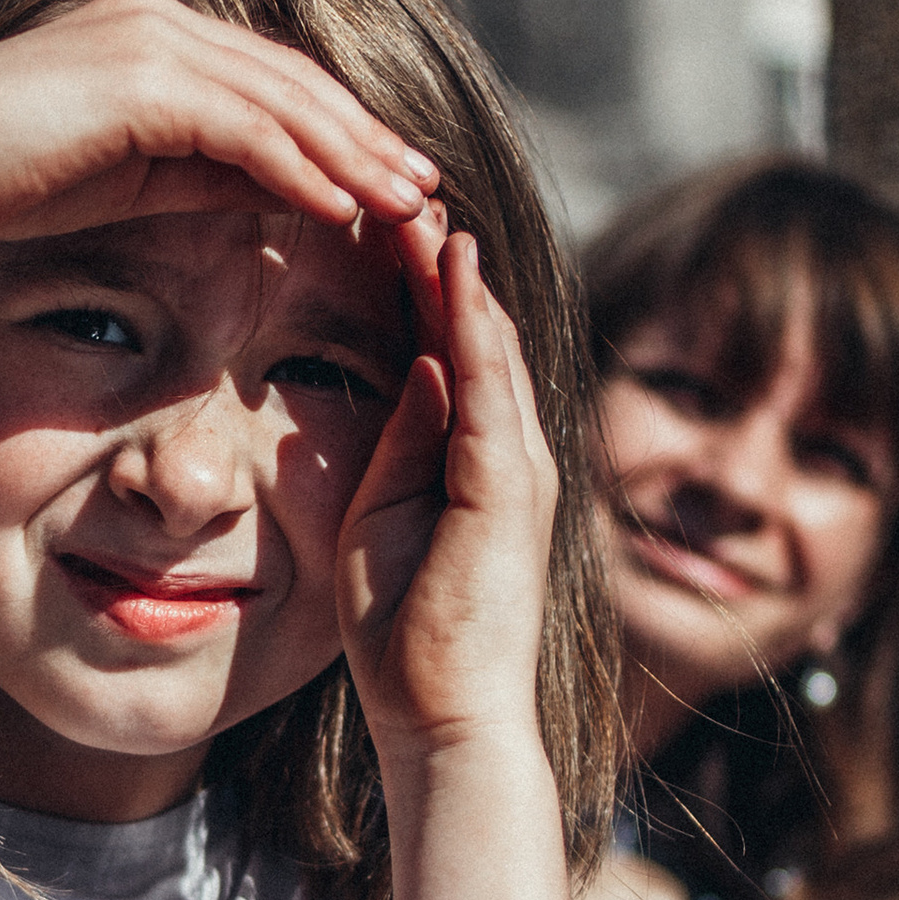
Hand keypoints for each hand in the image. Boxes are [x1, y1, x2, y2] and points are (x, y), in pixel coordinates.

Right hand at [0, 0, 436, 253]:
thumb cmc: (2, 176)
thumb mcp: (127, 173)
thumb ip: (206, 169)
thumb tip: (288, 189)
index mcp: (154, 29)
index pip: (271, 75)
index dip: (340, 124)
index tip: (391, 172)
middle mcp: (161, 18)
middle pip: (293, 79)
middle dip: (368, 137)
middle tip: (428, 186)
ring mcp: (151, 41)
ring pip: (282, 102)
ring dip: (353, 156)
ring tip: (407, 204)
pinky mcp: (141, 82)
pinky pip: (246, 131)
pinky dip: (301, 170)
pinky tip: (341, 209)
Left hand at [334, 231, 556, 776]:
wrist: (447, 718)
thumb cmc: (405, 636)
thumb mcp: (383, 516)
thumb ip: (400, 443)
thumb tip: (409, 368)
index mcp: (476, 458)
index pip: (450, 348)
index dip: (420, 282)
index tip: (380, 219)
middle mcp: (511, 451)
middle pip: (476, 329)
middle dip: (440, 256)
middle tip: (399, 181)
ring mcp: (518, 466)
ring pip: (490, 342)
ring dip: (456, 268)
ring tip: (421, 198)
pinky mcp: (509, 487)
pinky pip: (491, 386)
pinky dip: (471, 322)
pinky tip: (450, 267)